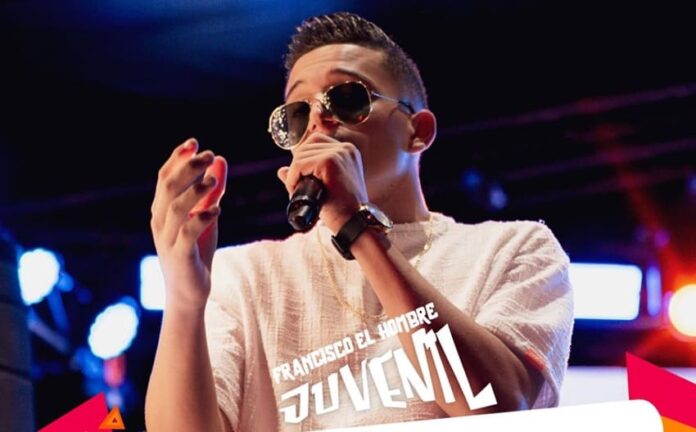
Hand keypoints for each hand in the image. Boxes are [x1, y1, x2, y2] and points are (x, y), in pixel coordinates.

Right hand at [150, 138, 227, 311]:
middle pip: (168, 187)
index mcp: (162, 209)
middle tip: (209, 156)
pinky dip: (201, 218)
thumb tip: (220, 159)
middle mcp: (160, 222)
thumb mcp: (205, 216)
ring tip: (214, 180)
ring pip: (175, 208)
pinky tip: (217, 209)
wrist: (188, 293)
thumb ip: (212, 189)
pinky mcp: (180, 257)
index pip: (164, 176)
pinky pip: (187, 234)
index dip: (178, 158)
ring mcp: (167, 240)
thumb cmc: (195, 251)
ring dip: (195, 190)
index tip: (195, 143)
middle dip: (188, 168)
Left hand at [276, 133, 367, 232]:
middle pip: (306, 146)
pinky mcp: (330, 162)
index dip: (303, 158)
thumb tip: (281, 171)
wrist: (354, 222)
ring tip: (298, 191)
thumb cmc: (341, 209)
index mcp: (347, 151)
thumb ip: (305, 175)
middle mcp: (345, 148)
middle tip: (298, 187)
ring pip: (301, 155)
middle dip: (297, 167)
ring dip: (293, 174)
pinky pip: (299, 165)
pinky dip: (293, 178)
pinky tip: (296, 191)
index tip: (302, 178)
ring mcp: (338, 153)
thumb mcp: (324, 187)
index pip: (316, 141)